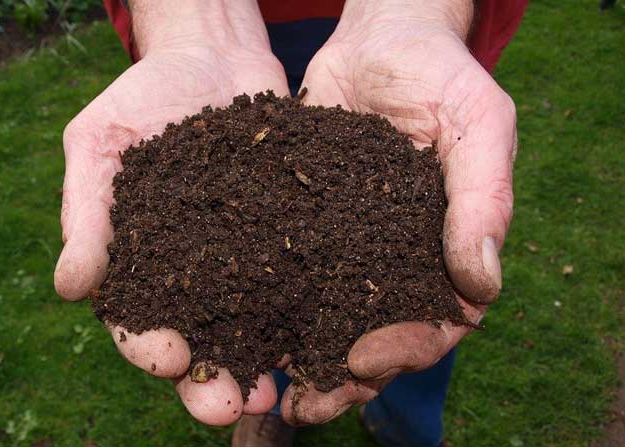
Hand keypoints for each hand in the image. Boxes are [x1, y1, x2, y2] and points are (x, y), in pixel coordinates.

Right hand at [54, 0, 288, 425]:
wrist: (211, 56)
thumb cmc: (143, 96)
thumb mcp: (100, 143)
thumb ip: (87, 213)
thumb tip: (69, 288)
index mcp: (140, 262)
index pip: (137, 320)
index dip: (149, 347)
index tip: (169, 358)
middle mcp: (194, 272)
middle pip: (200, 341)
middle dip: (211, 381)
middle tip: (230, 407)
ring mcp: (244, 258)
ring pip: (252, 326)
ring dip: (262, 365)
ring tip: (277, 394)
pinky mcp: (288, 238)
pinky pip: (298, 282)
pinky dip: (308, 314)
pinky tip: (323, 337)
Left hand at [279, 0, 516, 424]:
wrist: (380, 40)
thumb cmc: (441, 76)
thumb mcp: (478, 125)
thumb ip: (484, 200)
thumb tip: (482, 286)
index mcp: (444, 251)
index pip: (435, 322)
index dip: (404, 349)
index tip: (363, 360)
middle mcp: (393, 259)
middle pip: (374, 335)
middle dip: (342, 375)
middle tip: (305, 404)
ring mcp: (346, 246)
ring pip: (324, 316)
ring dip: (297, 356)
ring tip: (263, 388)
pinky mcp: (302, 224)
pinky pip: (284, 272)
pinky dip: (263, 304)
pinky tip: (233, 327)